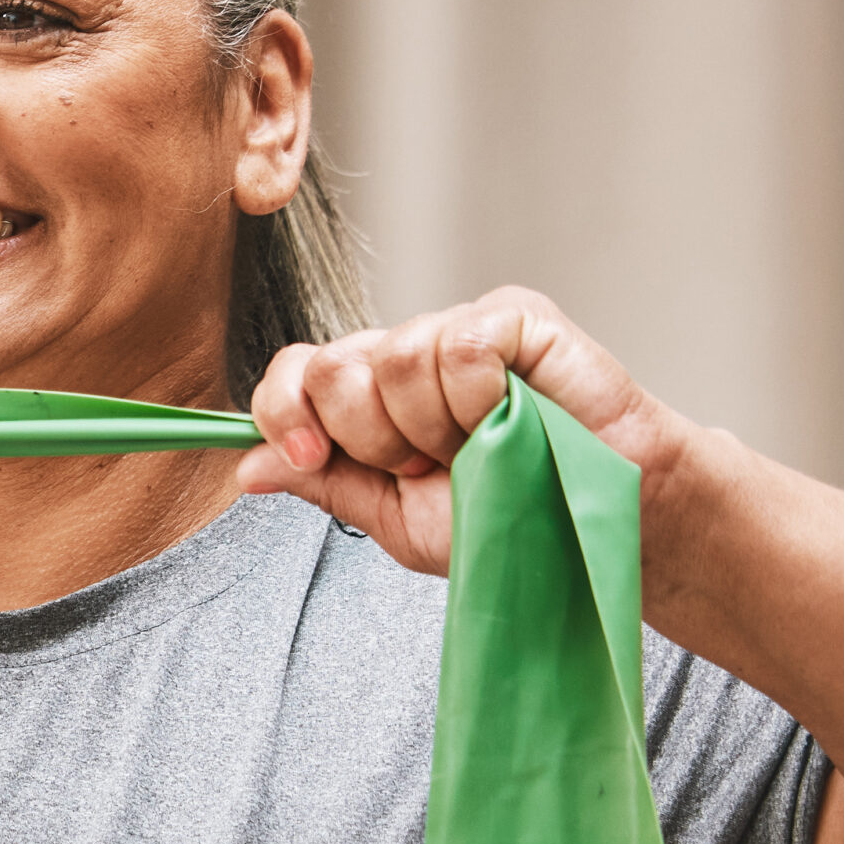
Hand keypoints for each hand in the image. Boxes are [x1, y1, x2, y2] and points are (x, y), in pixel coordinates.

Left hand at [237, 285, 684, 575]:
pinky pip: (457, 344)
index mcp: (368, 401)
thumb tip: (245, 467)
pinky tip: (512, 415)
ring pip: (393, 356)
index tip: (312, 455)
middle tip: (429, 466)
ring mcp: (456, 329)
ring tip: (482, 448)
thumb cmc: (509, 521)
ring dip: (434, 426)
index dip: (284, 412)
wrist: (598, 527)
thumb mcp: (399, 520)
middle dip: (370, 435)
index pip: (294, 374)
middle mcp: (404, 355)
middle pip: (330, 365)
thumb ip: (325, 484)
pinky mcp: (513, 316)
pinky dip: (477, 397)